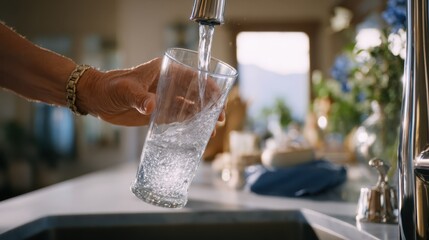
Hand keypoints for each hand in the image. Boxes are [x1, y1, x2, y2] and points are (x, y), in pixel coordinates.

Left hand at [77, 58, 225, 132]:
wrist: (96, 99)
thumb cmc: (109, 87)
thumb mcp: (124, 90)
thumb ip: (139, 98)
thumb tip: (152, 107)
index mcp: (165, 70)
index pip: (194, 77)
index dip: (208, 89)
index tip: (218, 102)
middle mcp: (169, 83)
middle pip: (197, 93)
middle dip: (210, 106)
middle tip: (218, 121)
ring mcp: (165, 98)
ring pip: (190, 107)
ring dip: (202, 118)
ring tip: (210, 131)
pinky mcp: (160, 112)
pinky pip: (179, 117)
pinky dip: (189, 124)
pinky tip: (197, 133)